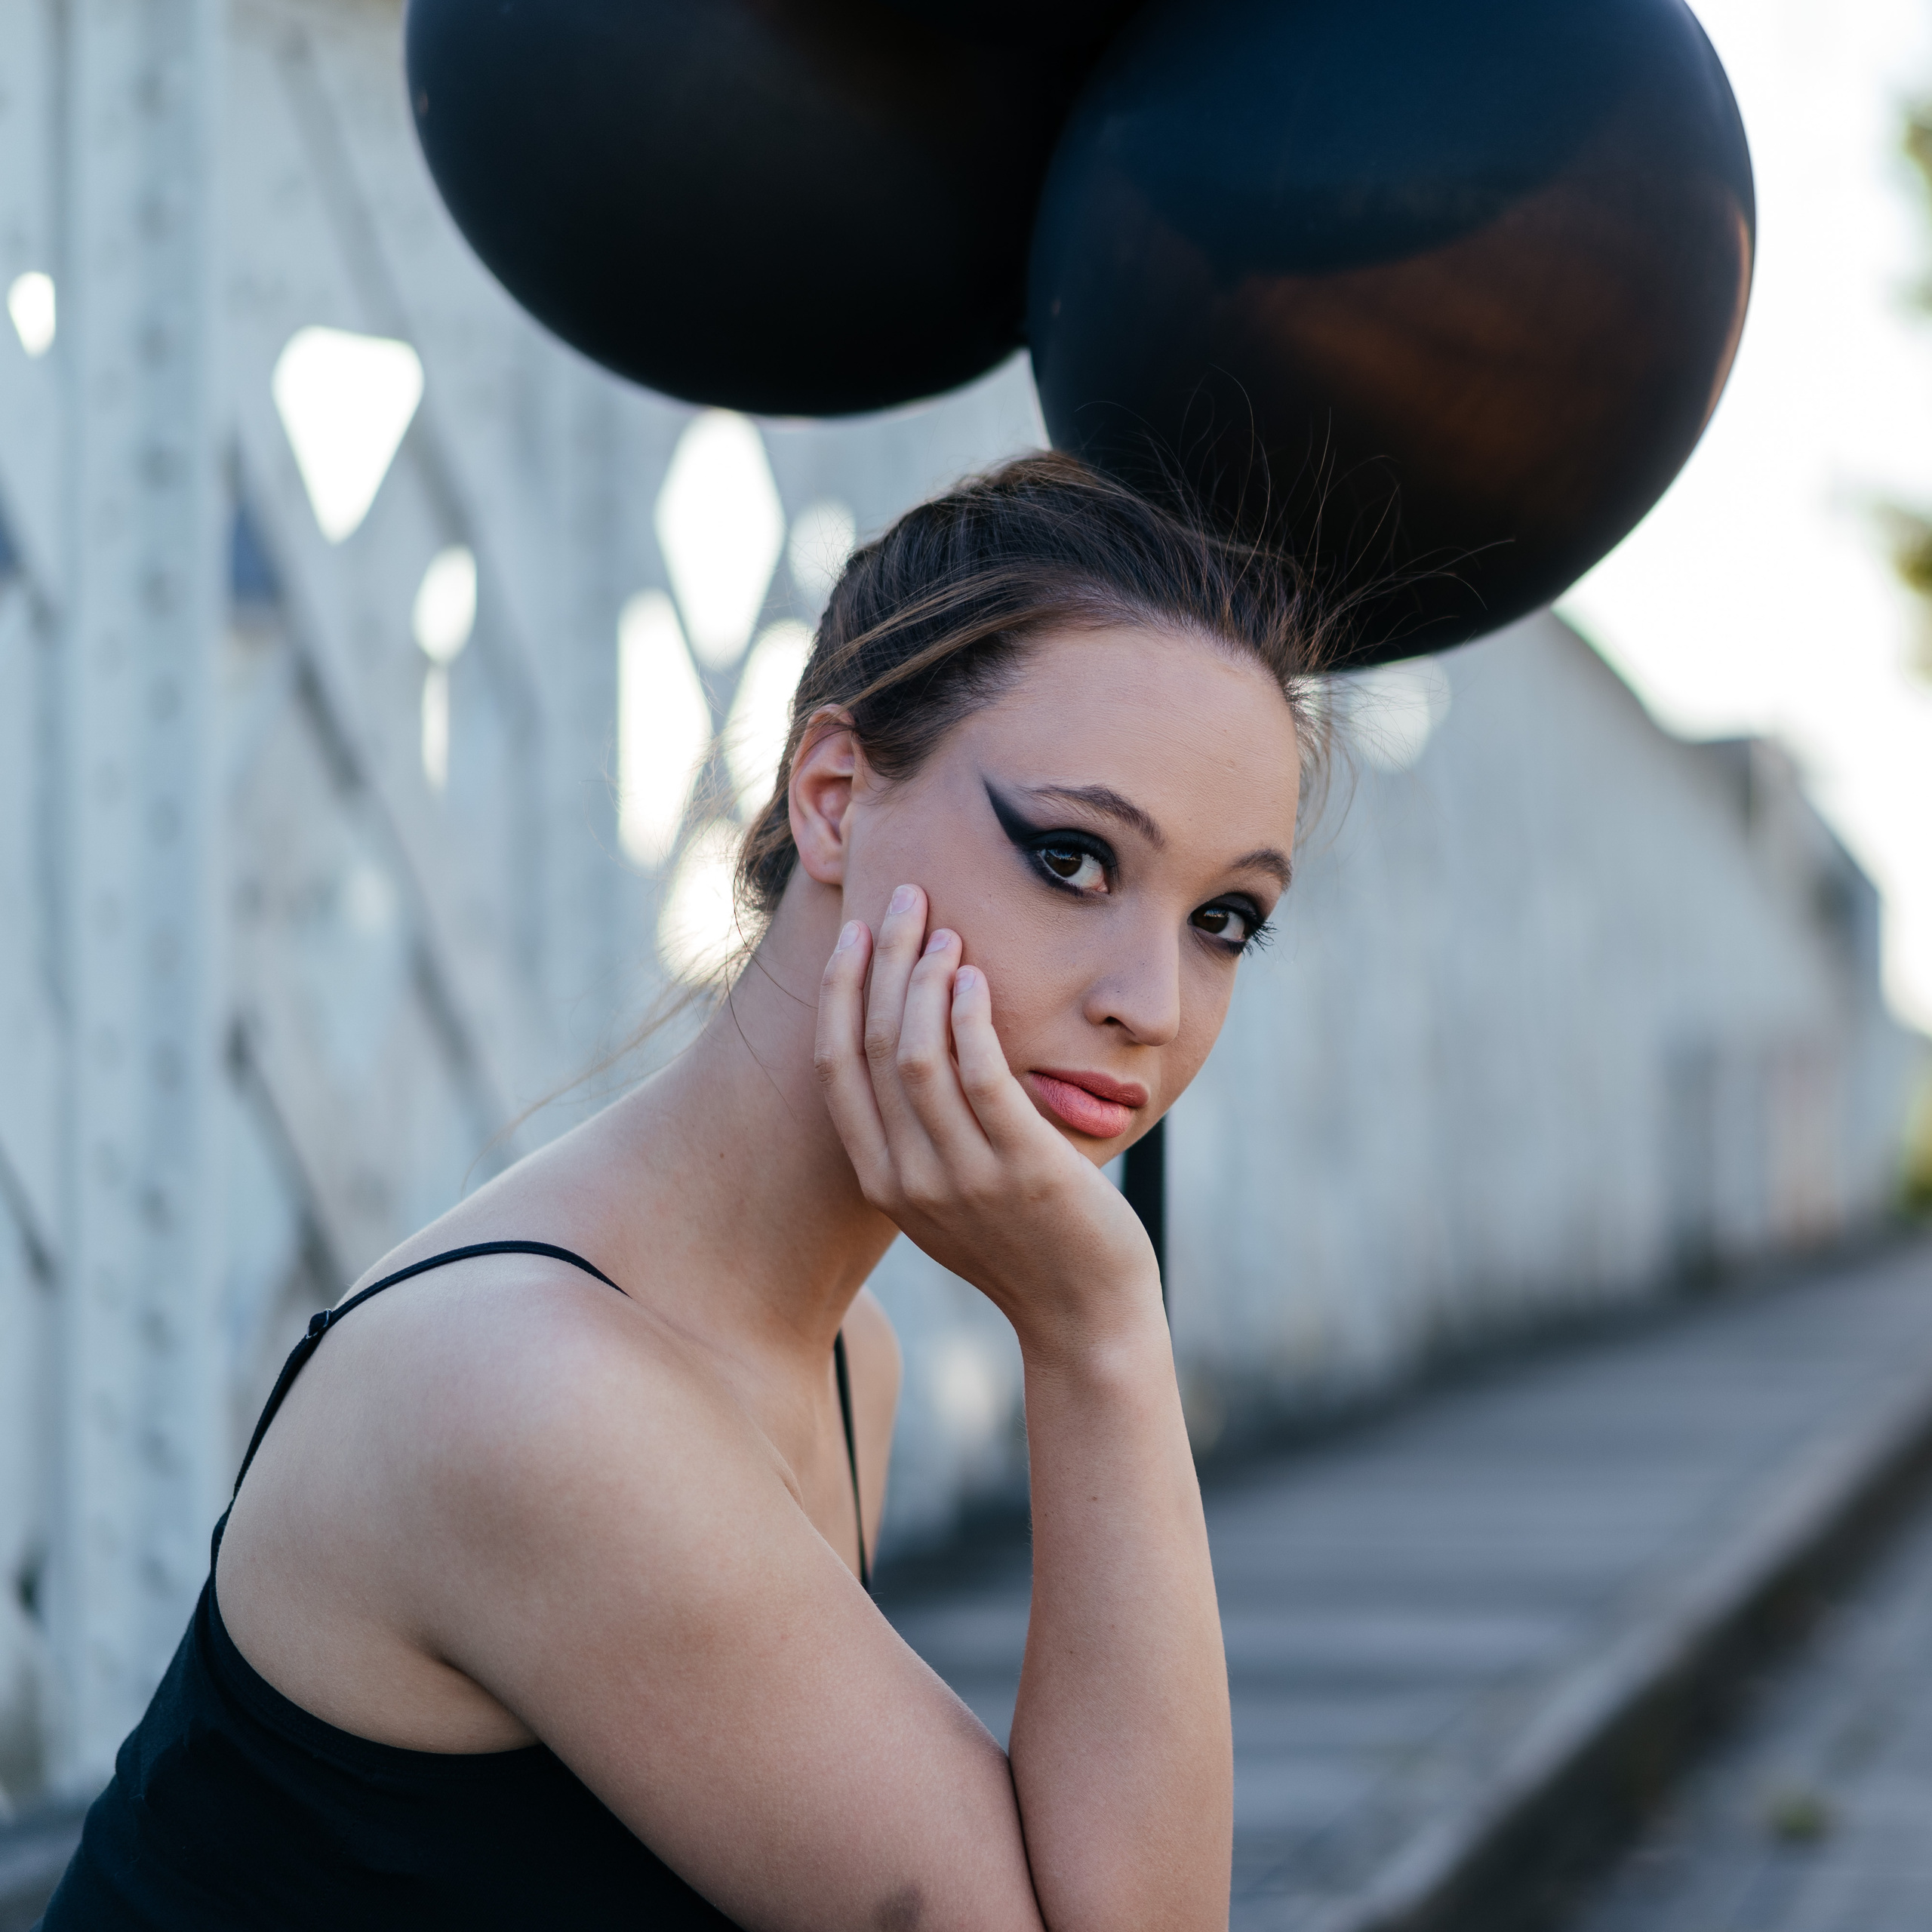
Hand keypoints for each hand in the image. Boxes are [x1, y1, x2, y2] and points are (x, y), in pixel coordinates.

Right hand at [815, 884, 1161, 1354]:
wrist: (1084, 1317)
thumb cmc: (1023, 1245)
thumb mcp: (947, 1197)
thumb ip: (918, 1136)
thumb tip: (911, 1046)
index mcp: (882, 1181)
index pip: (836, 1069)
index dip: (839, 993)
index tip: (857, 935)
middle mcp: (909, 1179)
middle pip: (873, 1046)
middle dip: (885, 960)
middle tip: (907, 898)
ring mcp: (964, 1176)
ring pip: (917, 1053)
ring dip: (927, 978)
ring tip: (948, 930)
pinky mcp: (1023, 1168)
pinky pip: (981, 1075)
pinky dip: (973, 1016)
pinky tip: (980, 977)